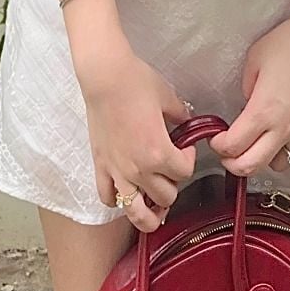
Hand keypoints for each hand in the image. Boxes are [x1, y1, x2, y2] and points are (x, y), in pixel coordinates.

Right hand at [82, 50, 196, 231]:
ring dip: (149, 214)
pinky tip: (125, 192)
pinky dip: (117, 201)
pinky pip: (108, 198)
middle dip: (173, 184)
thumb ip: (180, 115)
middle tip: (170, 168)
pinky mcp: (100, 166)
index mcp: (159, 152)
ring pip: (136, 213)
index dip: (189, 159)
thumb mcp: (168, 97)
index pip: (184, 172)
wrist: (105, 76)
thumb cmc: (135, 82)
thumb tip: (187, 121)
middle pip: (166, 196)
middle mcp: (139, 169)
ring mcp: (117, 171)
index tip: (185, 147)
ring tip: (154, 208)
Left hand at [211, 9, 289, 177]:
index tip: (216, 139)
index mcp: (263, 110)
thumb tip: (248, 105)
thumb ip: (246, 88)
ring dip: (265, 158)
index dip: (219, 146)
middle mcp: (284, 128)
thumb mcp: (255, 59)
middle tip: (228, 154)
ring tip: (262, 143)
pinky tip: (288, 141)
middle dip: (233, 164)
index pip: (233, 146)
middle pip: (251, 165)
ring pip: (280, 165)